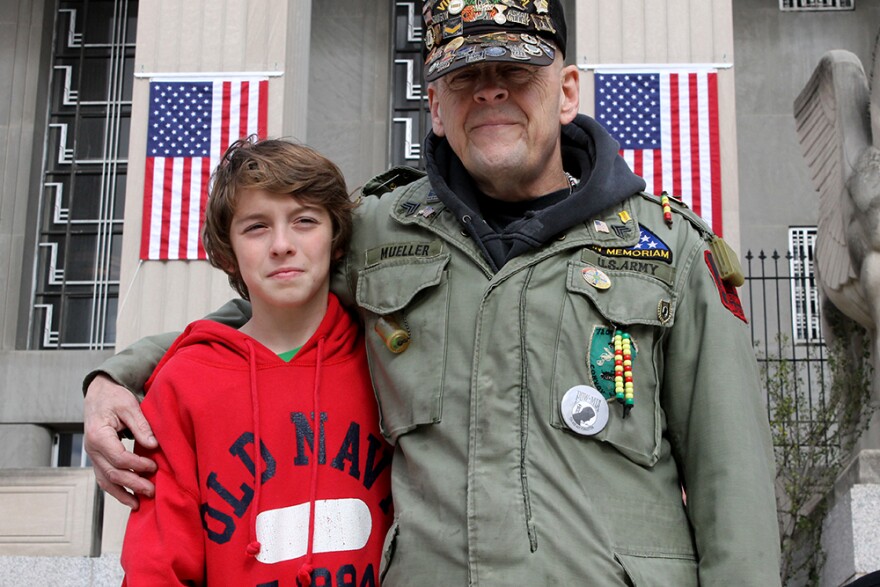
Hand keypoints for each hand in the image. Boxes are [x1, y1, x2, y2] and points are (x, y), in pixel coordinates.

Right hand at [83, 374, 157, 508]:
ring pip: (105, 481)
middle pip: (112, 473)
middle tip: (152, 490)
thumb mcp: (129, 405)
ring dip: (122, 494)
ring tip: (138, 504)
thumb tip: (153, 446)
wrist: (99, 394)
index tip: (154, 467)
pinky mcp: (97, 458)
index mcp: (98, 435)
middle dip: (133, 484)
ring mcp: (92, 456)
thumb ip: (141, 426)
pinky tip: (128, 498)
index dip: (137, 465)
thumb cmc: (114, 397)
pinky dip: (115, 490)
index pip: (118, 457)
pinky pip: (103, 478)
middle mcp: (92, 449)